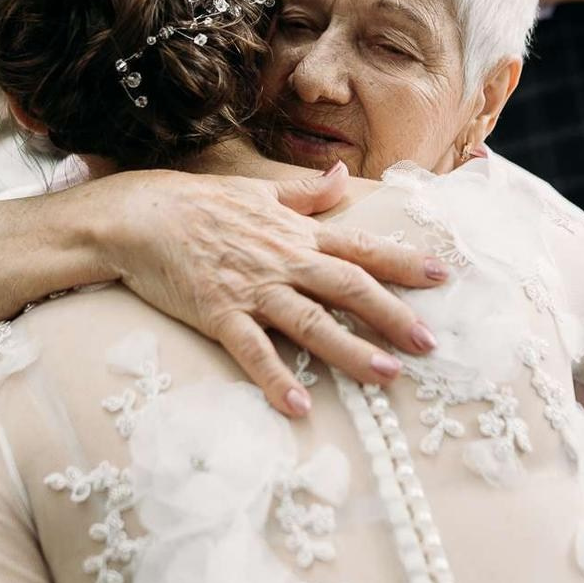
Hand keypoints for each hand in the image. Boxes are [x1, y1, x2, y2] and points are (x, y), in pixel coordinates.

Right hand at [104, 162, 450, 416]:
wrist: (140, 216)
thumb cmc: (198, 204)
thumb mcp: (257, 191)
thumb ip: (304, 193)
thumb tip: (340, 177)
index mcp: (296, 233)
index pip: (360, 247)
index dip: (403, 261)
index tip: (443, 275)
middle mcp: (284, 260)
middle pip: (349, 287)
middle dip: (392, 315)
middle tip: (429, 344)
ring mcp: (253, 288)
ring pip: (311, 322)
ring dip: (351, 350)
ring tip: (387, 375)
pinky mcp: (219, 313)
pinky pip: (253, 351)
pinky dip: (276, 378)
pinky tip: (299, 406)